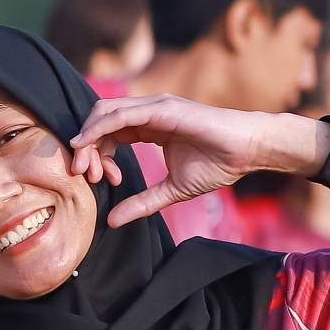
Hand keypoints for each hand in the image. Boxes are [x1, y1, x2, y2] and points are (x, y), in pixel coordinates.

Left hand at [68, 96, 321, 229]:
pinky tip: (86, 144)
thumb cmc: (217, 164)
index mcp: (149, 127)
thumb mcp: (171, 190)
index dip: (96, 154)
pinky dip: (98, 129)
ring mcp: (154, 107)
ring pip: (104, 114)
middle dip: (85, 147)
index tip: (97, 180)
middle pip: (100, 121)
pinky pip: (120, 115)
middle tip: (82, 174)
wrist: (247, 150)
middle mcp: (147, 112)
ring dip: (88, 139)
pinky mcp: (161, 109)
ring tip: (84, 166)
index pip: (109, 133)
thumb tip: (111, 222)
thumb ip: (142, 203)